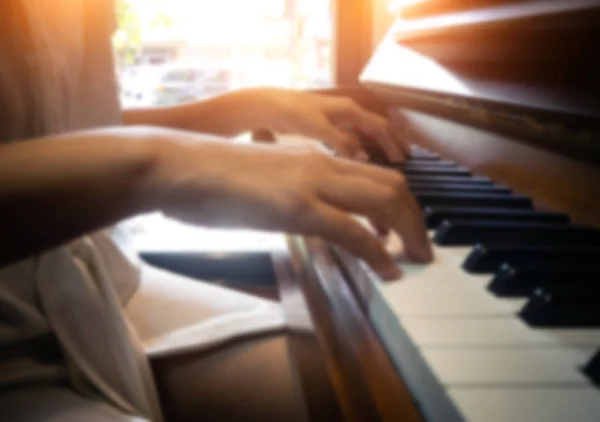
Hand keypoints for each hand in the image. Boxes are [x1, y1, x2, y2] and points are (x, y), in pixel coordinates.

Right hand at [148, 136, 431, 278]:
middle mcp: (321, 164)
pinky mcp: (296, 207)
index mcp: (312, 158)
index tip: (403, 230)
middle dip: (416, 218)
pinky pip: (353, 231)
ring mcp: (311, 183)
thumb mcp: (263, 180)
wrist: (178, 166)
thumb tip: (305, 213)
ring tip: (417, 259)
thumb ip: (291, 192)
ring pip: (384, 201)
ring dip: (409, 233)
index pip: (374, 175)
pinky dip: (379, 253)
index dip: (399, 203)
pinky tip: (389, 271)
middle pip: (392, 185)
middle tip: (422, 247)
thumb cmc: (211, 177)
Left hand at [258, 89, 409, 161]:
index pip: (379, 127)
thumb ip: (340, 142)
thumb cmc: (293, 114)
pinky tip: (361, 157)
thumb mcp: (318, 129)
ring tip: (387, 159)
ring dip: (377, 145)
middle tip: (403, 159)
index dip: (392, 143)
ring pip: (365, 132)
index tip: (401, 158)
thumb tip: (362, 156)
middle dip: (390, 142)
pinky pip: (352, 136)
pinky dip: (360, 146)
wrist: (270, 106)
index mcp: (349, 110)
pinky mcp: (328, 125)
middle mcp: (347, 112)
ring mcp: (338, 118)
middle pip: (376, 127)